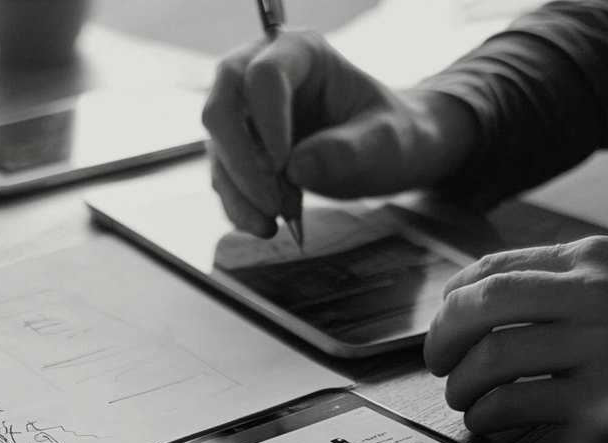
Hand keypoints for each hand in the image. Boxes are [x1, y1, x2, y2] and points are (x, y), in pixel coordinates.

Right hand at [202, 30, 475, 237]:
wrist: (384, 154)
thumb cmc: (389, 132)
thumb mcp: (386, 139)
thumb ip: (350, 149)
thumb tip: (297, 169)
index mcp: (300, 52)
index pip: (264, 76)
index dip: (268, 120)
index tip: (284, 166)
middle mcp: (259, 74)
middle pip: (222, 106)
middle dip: (239, 160)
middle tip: (271, 201)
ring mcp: (245, 113)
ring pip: (218, 148)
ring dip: (238, 191)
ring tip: (271, 223)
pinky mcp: (239, 150)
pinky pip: (224, 176)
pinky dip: (238, 205)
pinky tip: (263, 224)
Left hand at [424, 236, 607, 432]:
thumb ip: (578, 277)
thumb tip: (500, 293)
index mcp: (597, 257)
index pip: (496, 266)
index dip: (454, 295)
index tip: (445, 316)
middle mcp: (594, 293)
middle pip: (481, 305)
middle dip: (443, 336)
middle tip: (438, 359)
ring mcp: (599, 344)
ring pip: (492, 357)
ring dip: (461, 383)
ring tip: (463, 395)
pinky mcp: (602, 396)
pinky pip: (516, 403)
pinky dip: (487, 414)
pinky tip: (488, 419)